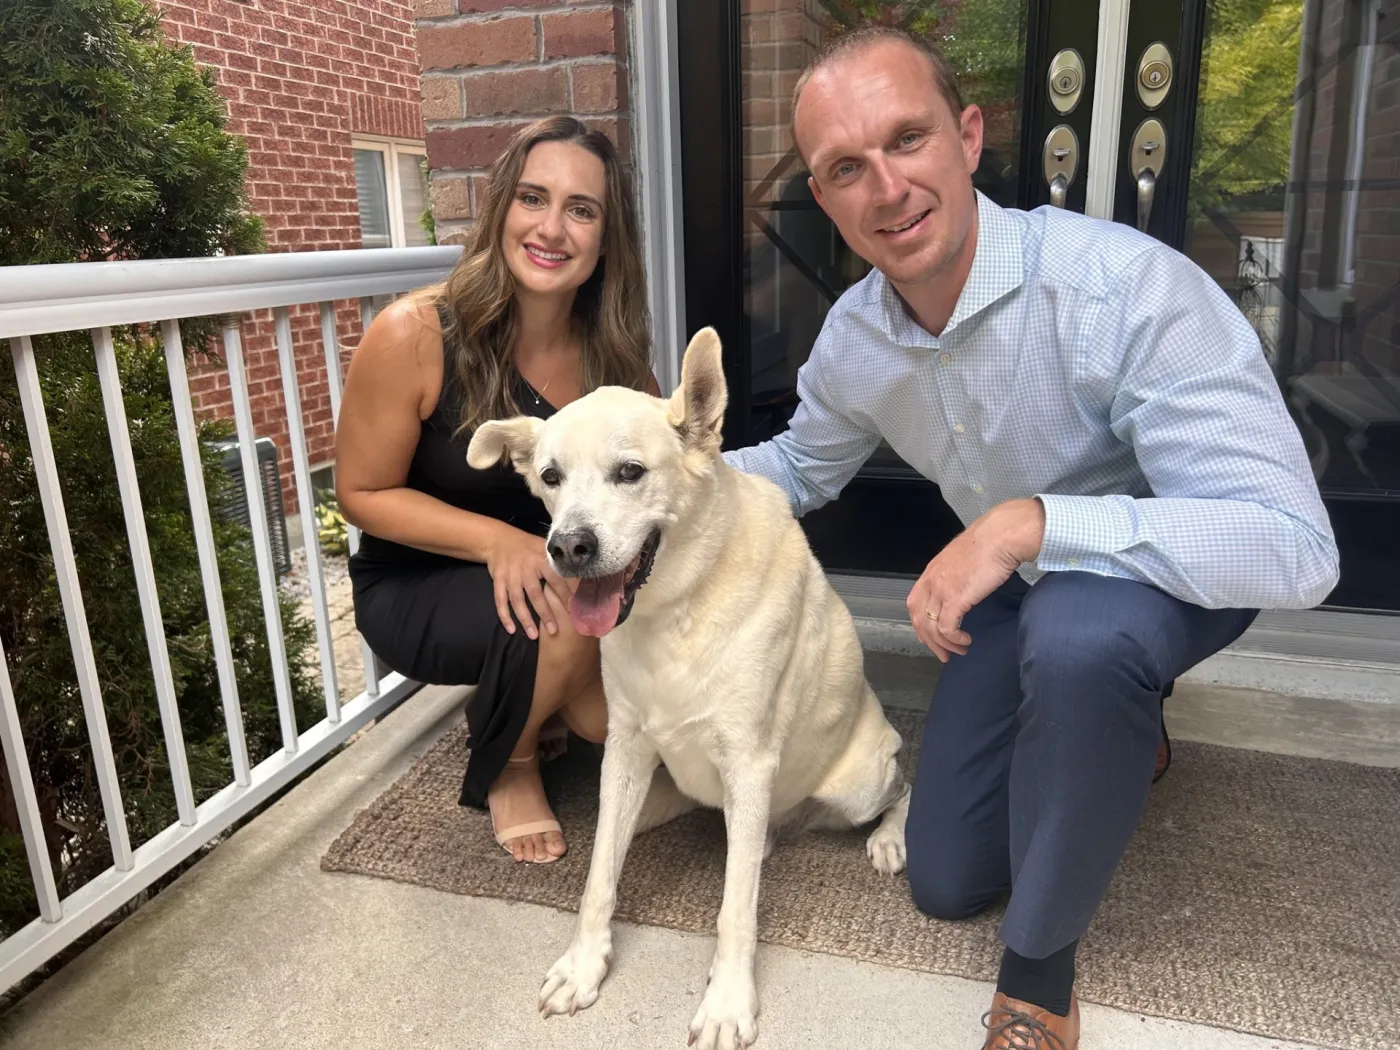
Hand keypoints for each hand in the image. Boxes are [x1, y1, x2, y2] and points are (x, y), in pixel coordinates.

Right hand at [484, 525, 573, 638]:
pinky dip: (504, 616)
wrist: (498, 539)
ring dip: (525, 619)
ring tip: (533, 635)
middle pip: (536, 594)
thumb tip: (579, 578)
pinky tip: (511, 629)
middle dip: (545, 614)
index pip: (555, 580)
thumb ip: (558, 564)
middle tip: (554, 631)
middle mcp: (525, 569)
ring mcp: (510, 576)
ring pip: (517, 601)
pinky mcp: (498, 581)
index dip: (564, 595)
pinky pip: (500, 601)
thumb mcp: (544, 548)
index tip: (573, 610)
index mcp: (540, 560)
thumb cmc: (527, 546)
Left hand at [906, 498, 1045, 661]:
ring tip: (958, 650)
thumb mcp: (964, 559)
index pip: (914, 603)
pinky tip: (965, 640)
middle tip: (943, 654)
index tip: (930, 636)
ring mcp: (942, 590)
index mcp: (932, 571)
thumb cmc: (990, 543)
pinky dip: (954, 639)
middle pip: (919, 619)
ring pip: (931, 628)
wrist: (1001, 536)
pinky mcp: (956, 599)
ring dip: (944, 644)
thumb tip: (963, 586)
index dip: (920, 623)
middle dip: (929, 641)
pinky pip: (946, 628)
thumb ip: (957, 574)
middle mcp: (932, 581)